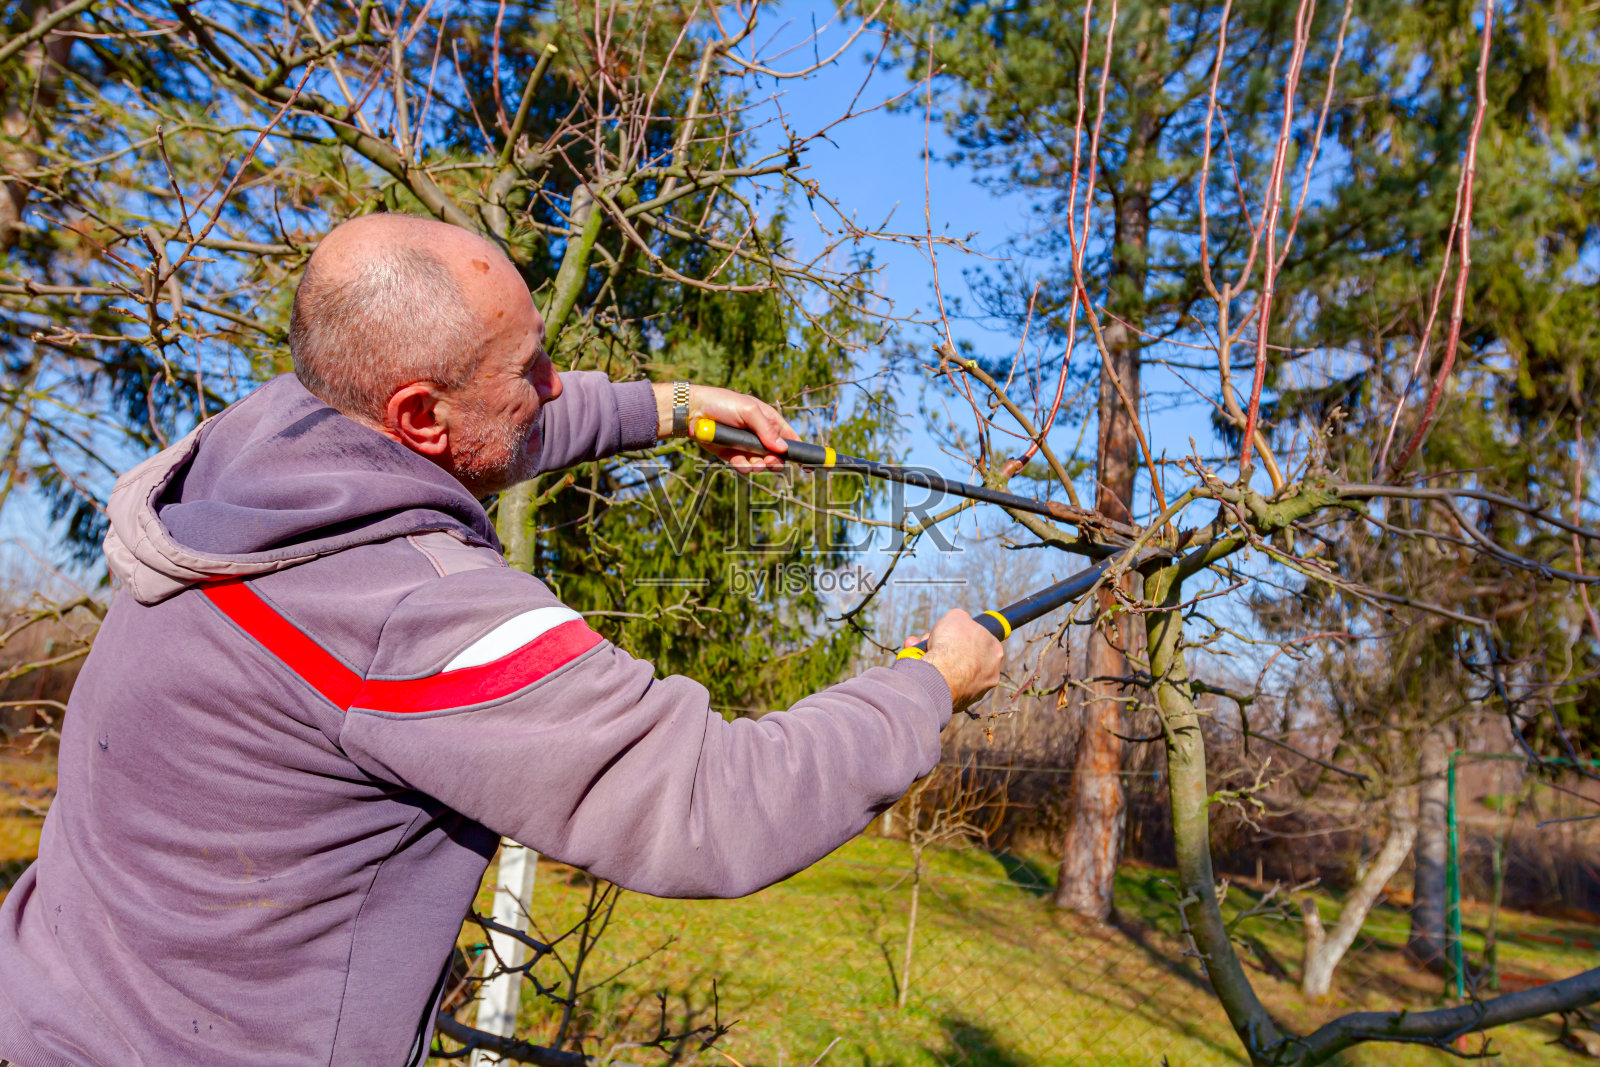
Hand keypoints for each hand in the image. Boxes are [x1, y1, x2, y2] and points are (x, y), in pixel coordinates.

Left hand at [654, 383, 795, 471]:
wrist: (692, 412)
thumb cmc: (722, 403)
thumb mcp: (748, 411)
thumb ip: (766, 430)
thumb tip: (782, 449)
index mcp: (769, 420)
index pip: (789, 437)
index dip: (799, 450)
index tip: (807, 465)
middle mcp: (759, 435)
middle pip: (777, 456)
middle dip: (775, 462)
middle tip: (769, 463)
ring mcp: (745, 446)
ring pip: (760, 465)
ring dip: (759, 467)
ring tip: (753, 464)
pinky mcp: (731, 455)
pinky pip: (743, 467)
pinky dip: (743, 468)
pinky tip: (739, 463)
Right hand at [910, 610, 1004, 714]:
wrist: (941, 674)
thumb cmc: (952, 643)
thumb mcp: (956, 617)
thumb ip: (960, 619)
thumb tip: (958, 622)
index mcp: (994, 650)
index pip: (977, 640)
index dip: (959, 635)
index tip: (947, 635)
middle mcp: (991, 673)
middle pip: (962, 657)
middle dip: (943, 649)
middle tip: (927, 644)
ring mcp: (976, 690)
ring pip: (951, 672)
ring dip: (934, 663)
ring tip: (919, 657)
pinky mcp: (960, 704)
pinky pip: (943, 688)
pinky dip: (932, 680)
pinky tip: (922, 672)